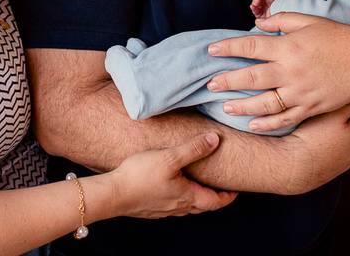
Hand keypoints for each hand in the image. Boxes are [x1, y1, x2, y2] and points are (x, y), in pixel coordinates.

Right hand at [109, 133, 237, 217]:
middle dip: (214, 198)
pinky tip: (171, 187)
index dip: (228, 196)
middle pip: (203, 206)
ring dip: (197, 198)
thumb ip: (193, 148)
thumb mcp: (170, 157)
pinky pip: (172, 205)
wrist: (113, 194)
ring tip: (198, 185)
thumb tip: (215, 139)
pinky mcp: (151, 208)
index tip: (236, 189)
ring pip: (187, 207)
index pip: (216, 201)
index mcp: (187, 196)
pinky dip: (180, 198)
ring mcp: (164, 209)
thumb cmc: (140, 177)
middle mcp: (178, 206)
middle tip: (220, 187)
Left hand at [206, 13, 349, 132]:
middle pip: (251, 78)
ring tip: (225, 107)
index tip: (212, 50)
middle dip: (227, 81)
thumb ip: (282, 21)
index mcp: (288, 47)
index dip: (228, 48)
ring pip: (264, 103)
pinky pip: (285, 119)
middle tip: (210, 84)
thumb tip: (258, 23)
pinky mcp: (311, 107)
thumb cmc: (339, 38)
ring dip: (242, 106)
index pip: (250, 47)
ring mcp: (300, 93)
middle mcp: (291, 72)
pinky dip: (268, 124)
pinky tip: (253, 124)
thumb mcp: (310, 21)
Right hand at [278, 103, 349, 193]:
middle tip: (336, 107)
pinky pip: (335, 150)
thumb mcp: (334, 112)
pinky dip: (329, 142)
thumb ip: (349, 103)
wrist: (292, 166)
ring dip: (340, 130)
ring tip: (322, 122)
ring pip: (348, 140)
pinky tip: (314, 136)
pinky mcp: (329, 168)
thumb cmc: (313, 137)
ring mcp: (343, 162)